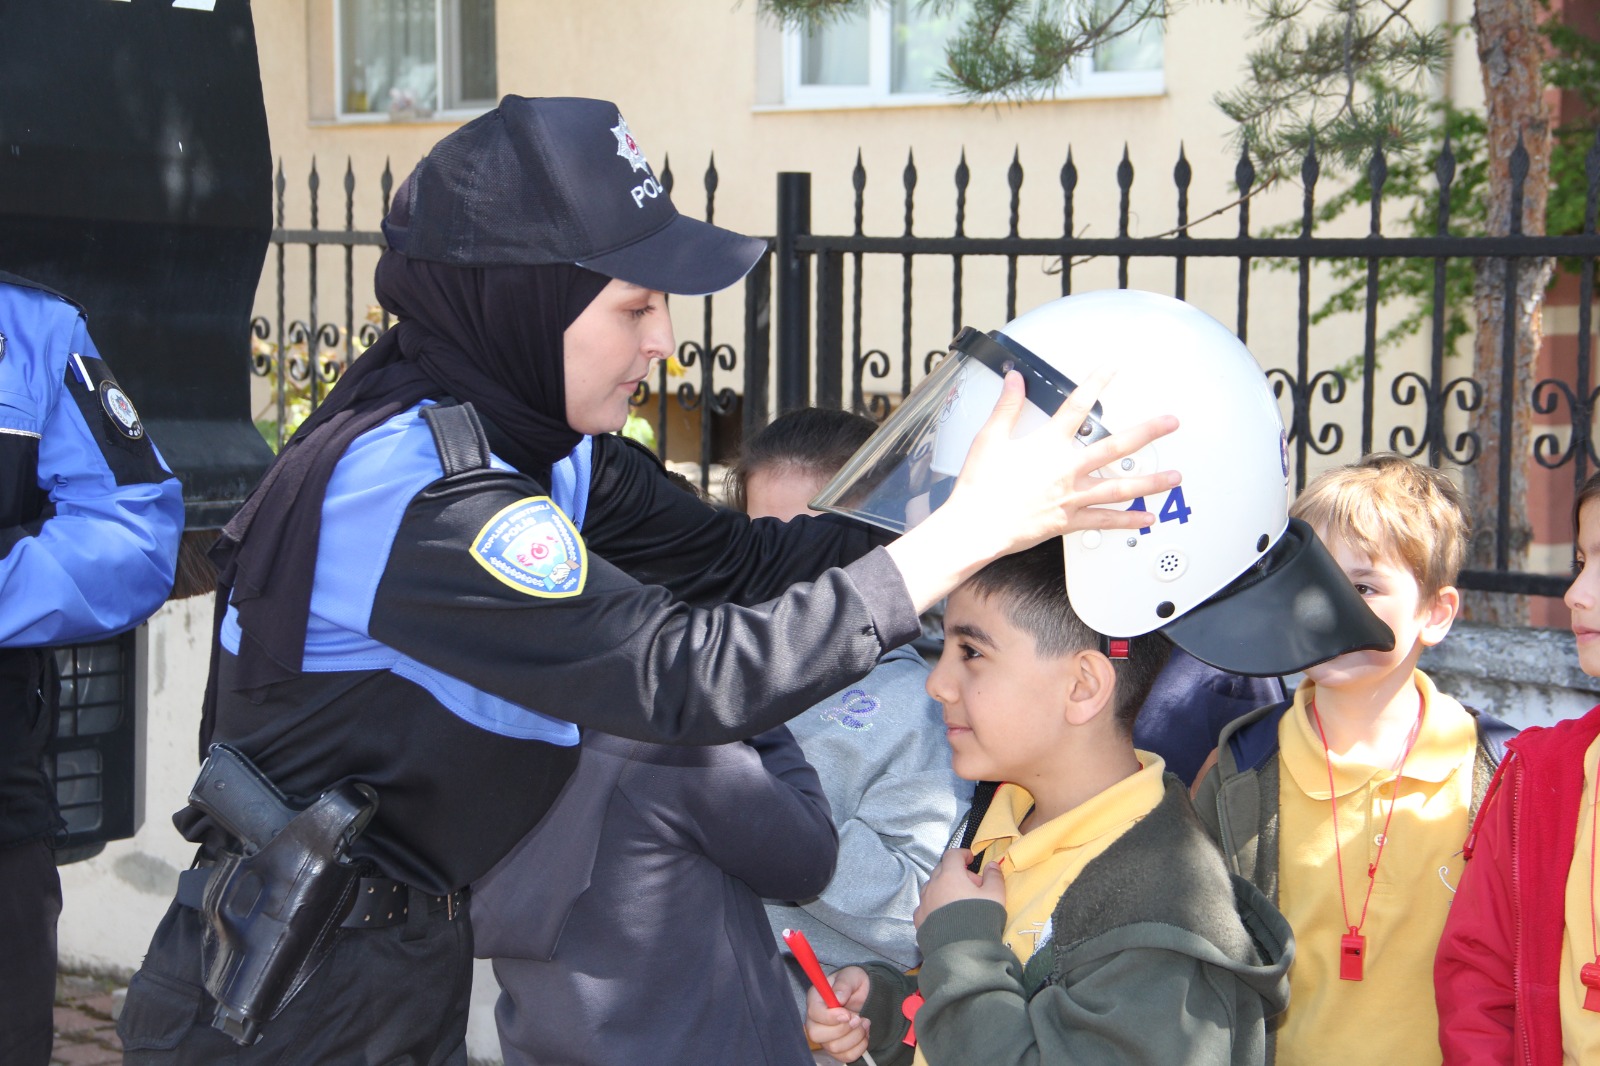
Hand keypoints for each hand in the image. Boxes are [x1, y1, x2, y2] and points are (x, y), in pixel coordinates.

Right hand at [804, 966, 871, 1061]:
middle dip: (843, 1029)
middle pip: (817, 1034)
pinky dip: (860, 1047)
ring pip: (833, 1047)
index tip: (847, 1014)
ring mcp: (825, 1036)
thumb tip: (838, 997)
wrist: (866, 994)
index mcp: (816, 999)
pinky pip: (845, 1056)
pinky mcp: (837, 1048)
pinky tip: (865, 1033)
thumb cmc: (854, 983)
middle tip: (858, 1018)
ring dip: (855, 1037)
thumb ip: (844, 985)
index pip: (813, 1013)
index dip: (830, 1017)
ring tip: (865, 1022)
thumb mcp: (851, 976)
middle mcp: (816, 1020)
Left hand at [914, 848, 1005, 927]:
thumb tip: (991, 865)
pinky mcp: (919, 920)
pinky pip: (926, 905)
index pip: (952, 855)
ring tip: (959, 901)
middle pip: (942, 870)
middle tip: (972, 886)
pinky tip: (945, 915)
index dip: (962, 854)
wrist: (962, 951)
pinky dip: (935, 904)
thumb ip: (994, 877)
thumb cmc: (980, 918)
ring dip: (944, 888)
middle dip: (956, 873)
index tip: (971, 859)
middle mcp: (932, 886)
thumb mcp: (995, 895)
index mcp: (950, 875)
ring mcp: (923, 903)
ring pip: (932, 887)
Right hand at [950, 367, 1178, 549]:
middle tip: (1171, 423)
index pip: (1078, 405)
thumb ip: (1007, 406)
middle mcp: (1067, 469)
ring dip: (1152, 481)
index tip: (1112, 368)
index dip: (1097, 382)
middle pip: (1117, 446)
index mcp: (1048, 445)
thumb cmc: (980, 487)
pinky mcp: (1069, 521)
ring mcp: (1072, 496)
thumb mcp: (989, 439)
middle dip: (1148, 432)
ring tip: (1175, 477)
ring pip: (1121, 487)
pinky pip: (1106, 521)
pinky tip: (1148, 517)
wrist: (976, 526)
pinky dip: (1129, 521)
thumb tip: (1014, 379)